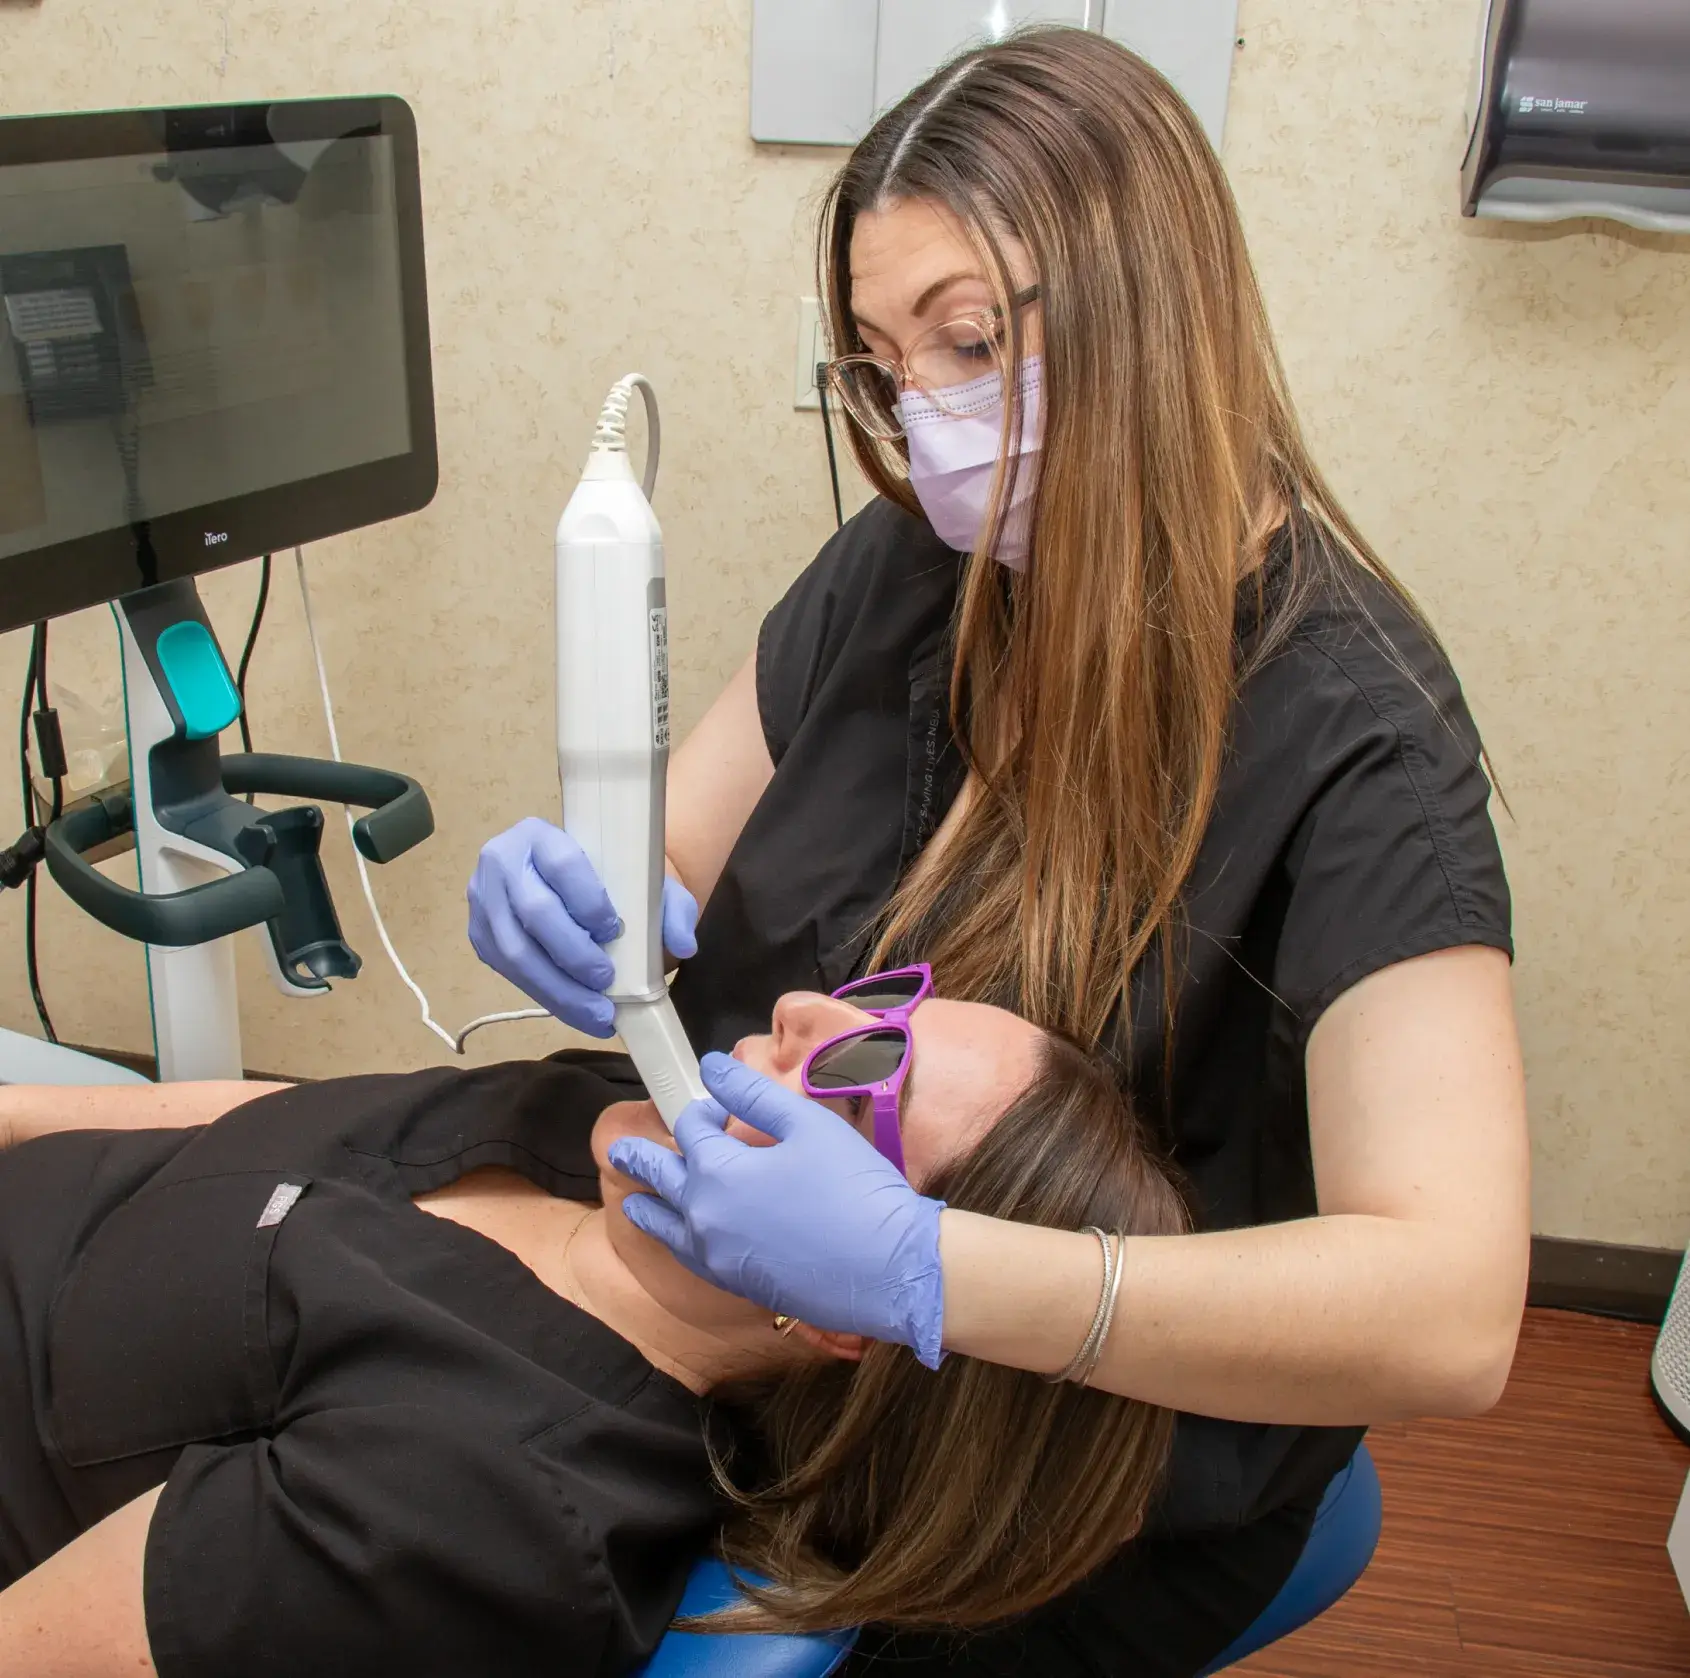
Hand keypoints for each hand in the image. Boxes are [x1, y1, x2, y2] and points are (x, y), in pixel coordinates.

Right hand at [467, 818, 698, 1036]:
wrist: (572, 880)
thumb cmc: (610, 878)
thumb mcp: (646, 882)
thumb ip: (671, 908)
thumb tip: (683, 945)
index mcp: (540, 835)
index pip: (563, 864)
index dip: (588, 901)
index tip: (615, 931)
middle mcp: (501, 861)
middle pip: (535, 912)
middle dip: (574, 955)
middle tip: (608, 980)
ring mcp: (484, 900)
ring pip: (515, 951)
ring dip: (558, 989)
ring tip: (597, 1013)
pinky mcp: (479, 935)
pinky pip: (507, 972)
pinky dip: (544, 995)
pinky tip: (575, 1010)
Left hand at [608, 1053, 946, 1366]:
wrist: (889, 1270)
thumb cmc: (853, 1188)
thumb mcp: (807, 1125)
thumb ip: (752, 1094)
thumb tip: (710, 1066)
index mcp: (718, 1173)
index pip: (692, 1130)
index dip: (702, 1109)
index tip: (717, 1103)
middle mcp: (705, 1218)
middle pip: (662, 1180)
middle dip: (642, 1159)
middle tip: (620, 1150)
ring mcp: (718, 1257)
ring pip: (669, 1227)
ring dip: (650, 1207)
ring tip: (632, 1202)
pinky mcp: (738, 1284)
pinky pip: (692, 1257)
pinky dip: (677, 1241)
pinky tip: (683, 1240)